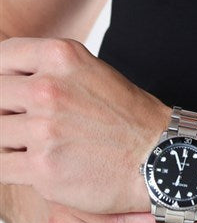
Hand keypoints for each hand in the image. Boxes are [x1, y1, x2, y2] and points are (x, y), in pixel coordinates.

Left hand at [0, 37, 165, 213]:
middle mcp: (49, 87)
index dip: (0, 75)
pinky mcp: (42, 167)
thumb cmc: (122, 115)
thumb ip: (46, 69)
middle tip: (24, 123)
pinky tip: (30, 165)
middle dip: (3, 112)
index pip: (2, 58)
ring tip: (32, 145)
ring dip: (6, 142)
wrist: (155, 155)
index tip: (6, 92)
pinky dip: (8, 168)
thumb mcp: (87, 71)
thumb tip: (2, 81)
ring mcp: (44, 128)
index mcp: (61, 55)